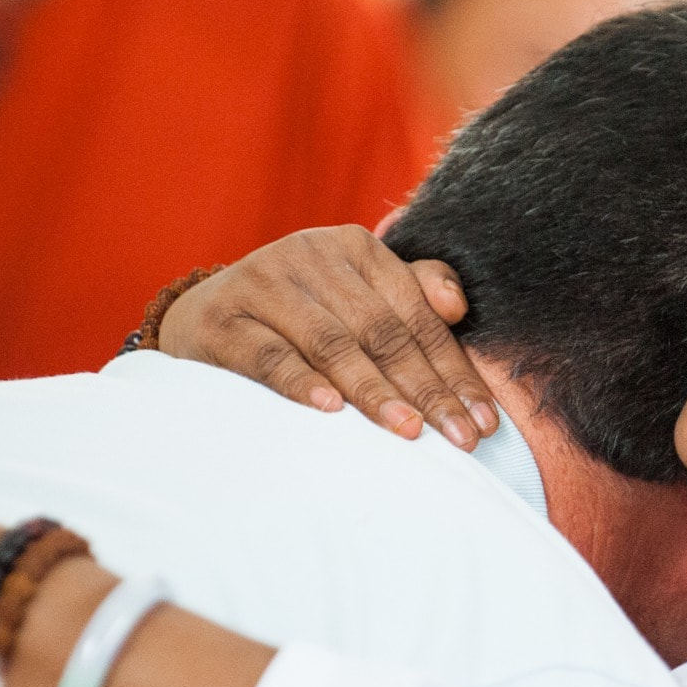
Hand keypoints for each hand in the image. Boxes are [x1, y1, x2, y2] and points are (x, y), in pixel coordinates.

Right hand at [157, 225, 499, 449]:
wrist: (203, 318)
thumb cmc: (298, 317)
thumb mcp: (356, 297)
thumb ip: (412, 293)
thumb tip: (458, 306)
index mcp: (354, 248)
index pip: (416, 316)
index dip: (453, 370)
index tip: (483, 420)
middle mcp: (310, 254)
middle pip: (381, 331)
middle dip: (426, 389)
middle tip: (458, 438)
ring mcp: (263, 283)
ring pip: (332, 343)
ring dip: (373, 391)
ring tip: (408, 431)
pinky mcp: (222, 320)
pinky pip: (270, 356)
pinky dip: (301, 383)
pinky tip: (331, 411)